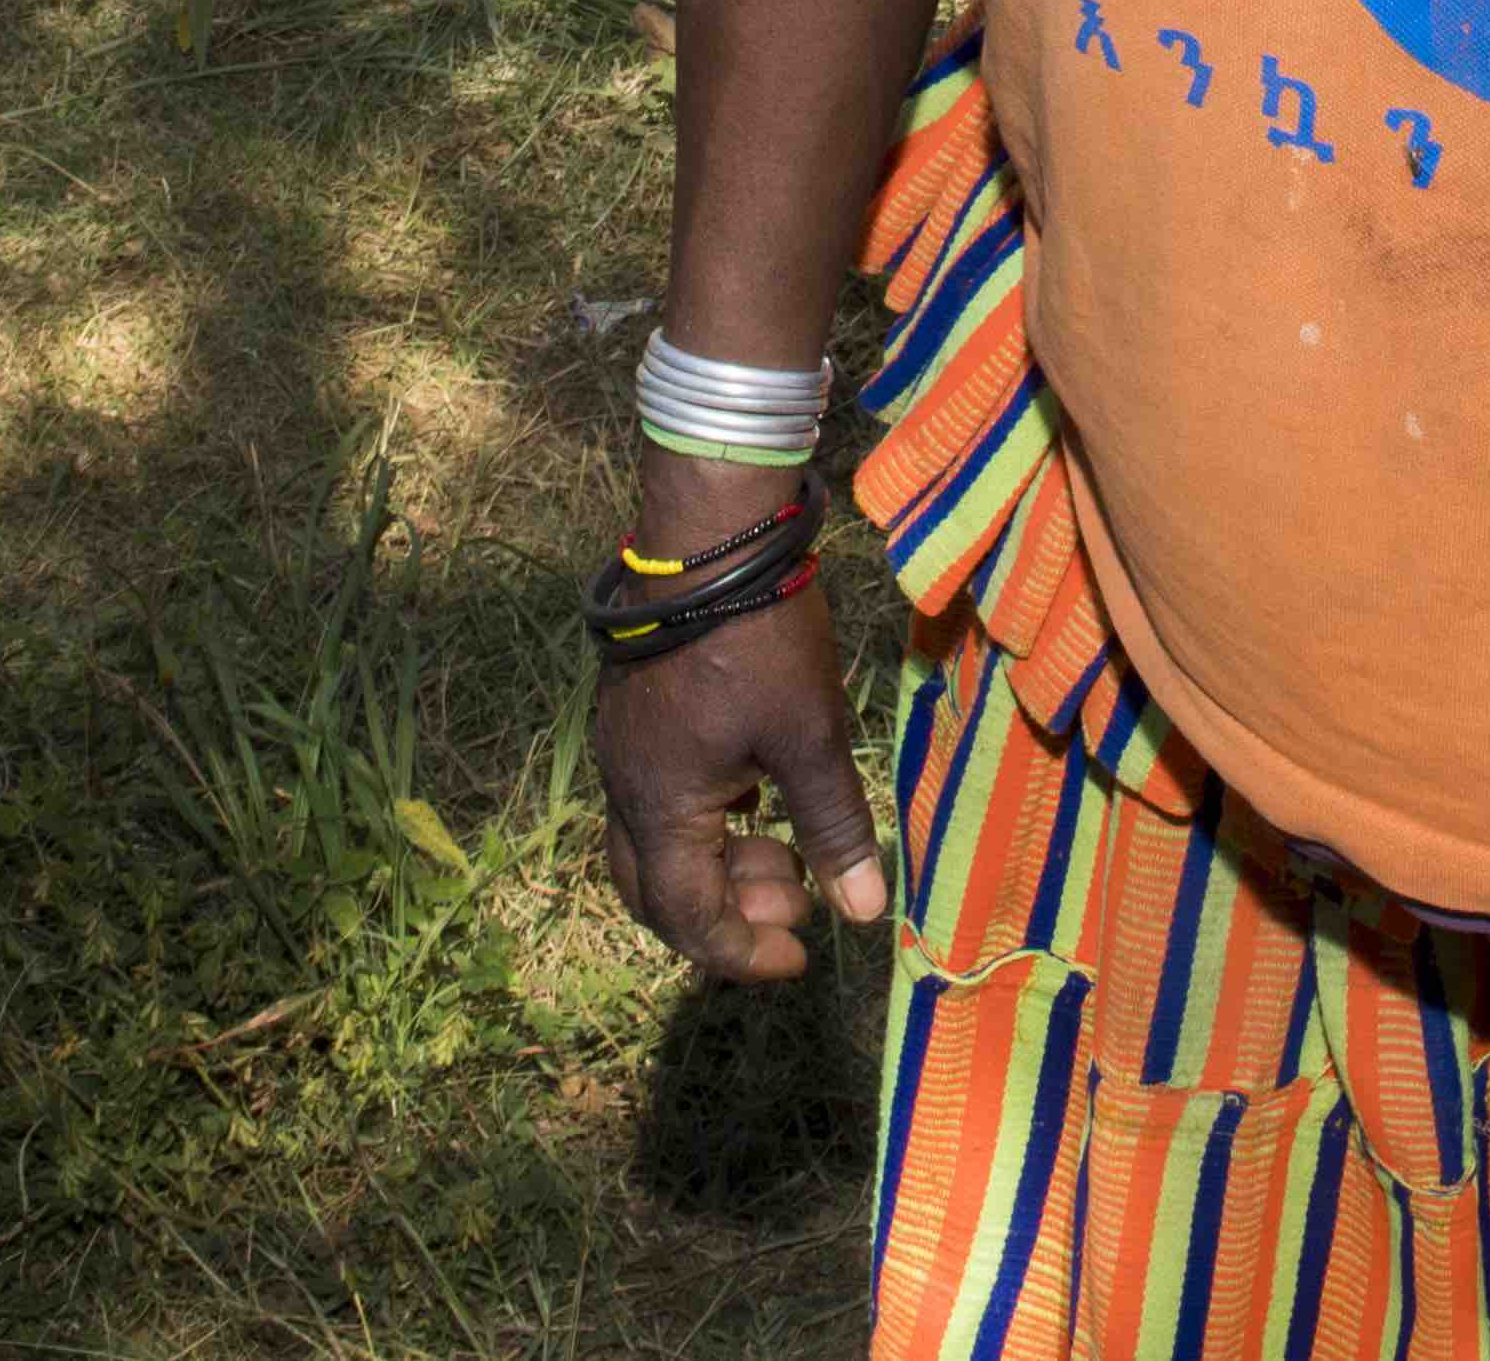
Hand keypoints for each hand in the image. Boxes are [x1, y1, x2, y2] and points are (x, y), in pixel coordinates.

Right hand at [591, 470, 883, 987]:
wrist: (707, 530)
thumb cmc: (761, 637)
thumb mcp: (811, 737)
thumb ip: (834, 828)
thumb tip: (862, 911)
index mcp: (660, 805)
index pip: (687, 915)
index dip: (742, 951)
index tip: (800, 958)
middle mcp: (626, 784)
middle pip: (655, 889)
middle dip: (725, 913)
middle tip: (795, 905)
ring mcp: (626, 745)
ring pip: (658, 840)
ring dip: (720, 863)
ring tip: (791, 852)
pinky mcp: (638, 711)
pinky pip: (663, 796)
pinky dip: (709, 819)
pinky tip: (759, 794)